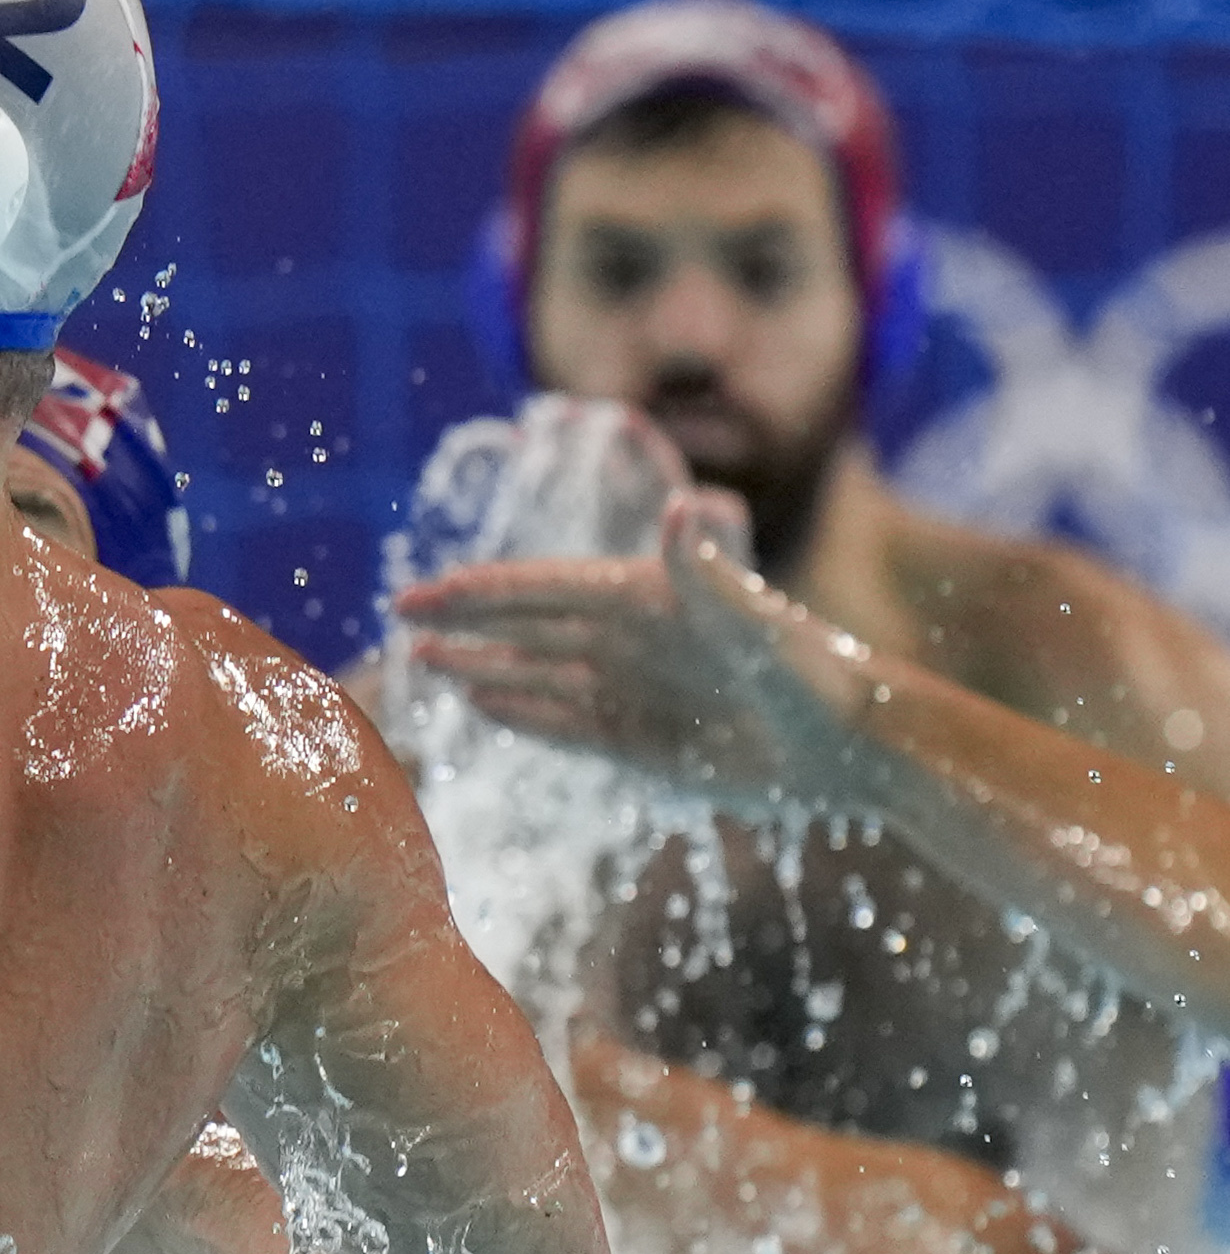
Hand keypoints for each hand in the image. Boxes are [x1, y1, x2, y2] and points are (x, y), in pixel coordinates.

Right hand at [395, 488, 858, 802]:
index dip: (481, 590)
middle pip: (529, 626)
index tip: (424, 593)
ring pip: (539, 674)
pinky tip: (485, 706)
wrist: (849, 750)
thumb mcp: (755, 621)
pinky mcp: (642, 744)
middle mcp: (632, 641)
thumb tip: (682, 503)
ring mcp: (633, 692)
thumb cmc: (811, 675)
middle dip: (467, 619)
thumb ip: (709, 569)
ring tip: (430, 660)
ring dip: (483, 665)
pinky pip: (566, 725)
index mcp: (645, 599)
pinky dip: (524, 714)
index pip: (543, 589)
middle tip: (404, 616)